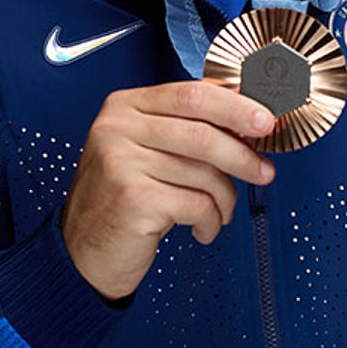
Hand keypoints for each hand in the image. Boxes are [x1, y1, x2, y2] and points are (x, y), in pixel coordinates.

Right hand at [62, 81, 276, 299]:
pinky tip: (202, 227)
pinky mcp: (132, 199)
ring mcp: (121, 163)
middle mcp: (118, 129)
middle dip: (243, 156)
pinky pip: (197, 204)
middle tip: (263, 171)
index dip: (236, 107)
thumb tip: (248, 120)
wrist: (82, 253)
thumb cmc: (122, 199)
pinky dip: (210, 220)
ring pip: (204, 173)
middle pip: (203, 133)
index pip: (193, 94)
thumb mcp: (146, 150)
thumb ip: (186, 129)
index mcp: (125, 106)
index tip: (265, 120)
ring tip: (220, 211)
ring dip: (225, 198)